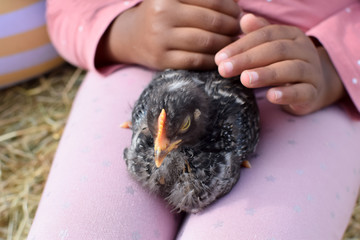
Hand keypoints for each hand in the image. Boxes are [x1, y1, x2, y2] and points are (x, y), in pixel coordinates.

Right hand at [96, 0, 240, 69]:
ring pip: (206, 42)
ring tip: (232, 41)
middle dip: (231, 25)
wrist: (132, 37)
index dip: (230, 7)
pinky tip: (219, 56)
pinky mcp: (162, 60)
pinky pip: (196, 61)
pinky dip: (212, 59)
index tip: (238, 12)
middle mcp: (162, 13)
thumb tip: (236, 2)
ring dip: (226, 43)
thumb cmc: (162, 13)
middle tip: (238, 28)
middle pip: (211, 21)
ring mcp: (161, 38)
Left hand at [215, 14, 344, 114]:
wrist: (313, 86)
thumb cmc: (284, 64)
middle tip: (224, 70)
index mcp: (291, 35)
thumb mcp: (270, 48)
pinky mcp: (313, 92)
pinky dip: (287, 94)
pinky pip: (302, 92)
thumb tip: (243, 18)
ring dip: (266, 74)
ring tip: (245, 79)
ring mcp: (312, 71)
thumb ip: (257, 35)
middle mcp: (304, 50)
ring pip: (291, 69)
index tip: (219, 58)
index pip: (265, 35)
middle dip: (247, 59)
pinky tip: (271, 96)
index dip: (241, 46)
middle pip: (276, 50)